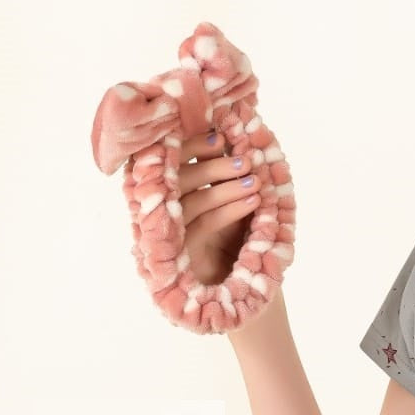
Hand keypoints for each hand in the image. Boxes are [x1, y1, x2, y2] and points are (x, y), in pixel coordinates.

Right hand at [176, 131, 259, 286]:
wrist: (232, 280)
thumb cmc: (227, 232)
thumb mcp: (223, 196)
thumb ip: (218, 170)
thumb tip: (227, 135)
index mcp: (165, 188)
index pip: (169, 159)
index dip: (191, 146)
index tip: (220, 139)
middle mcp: (159, 207)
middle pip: (177, 178)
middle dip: (212, 166)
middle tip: (246, 161)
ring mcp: (167, 230)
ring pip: (192, 201)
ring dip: (226, 188)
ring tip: (255, 182)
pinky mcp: (180, 252)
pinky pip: (204, 224)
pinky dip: (230, 210)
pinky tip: (252, 201)